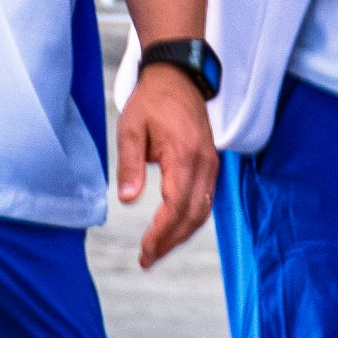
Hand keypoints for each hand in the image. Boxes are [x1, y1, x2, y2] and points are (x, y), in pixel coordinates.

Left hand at [118, 61, 217, 267]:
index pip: (176, 206)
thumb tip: (126, 200)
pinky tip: (173, 228)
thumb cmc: (152, 101)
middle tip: (147, 260)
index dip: (161, 234)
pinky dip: (190, 219)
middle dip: (171, 242)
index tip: (144, 252)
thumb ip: (129, 165)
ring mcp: (211, 163)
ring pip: (203, 211)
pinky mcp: (210, 163)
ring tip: (157, 251)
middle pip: (193, 215)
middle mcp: (204, 162)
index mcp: (184, 155)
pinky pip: (205, 199)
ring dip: (181, 234)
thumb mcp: (131, 129)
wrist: (178, 77)